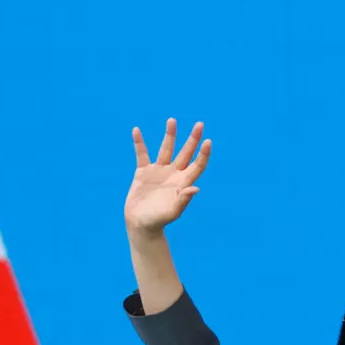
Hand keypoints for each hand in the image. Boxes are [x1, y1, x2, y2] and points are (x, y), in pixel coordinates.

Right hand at [124, 118, 211, 233]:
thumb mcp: (173, 211)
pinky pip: (141, 154)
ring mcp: (159, 171)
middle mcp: (173, 174)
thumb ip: (183, 200)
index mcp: (183, 183)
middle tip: (200, 124)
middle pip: (186, 153)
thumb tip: (196, 188)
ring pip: (165, 149)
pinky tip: (136, 130)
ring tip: (172, 120)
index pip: (197, 165)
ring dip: (169, 135)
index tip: (208, 141)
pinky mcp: (143, 172)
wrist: (141, 224)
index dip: (203, 154)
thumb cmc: (159, 220)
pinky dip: (139, 143)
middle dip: (192, 139)